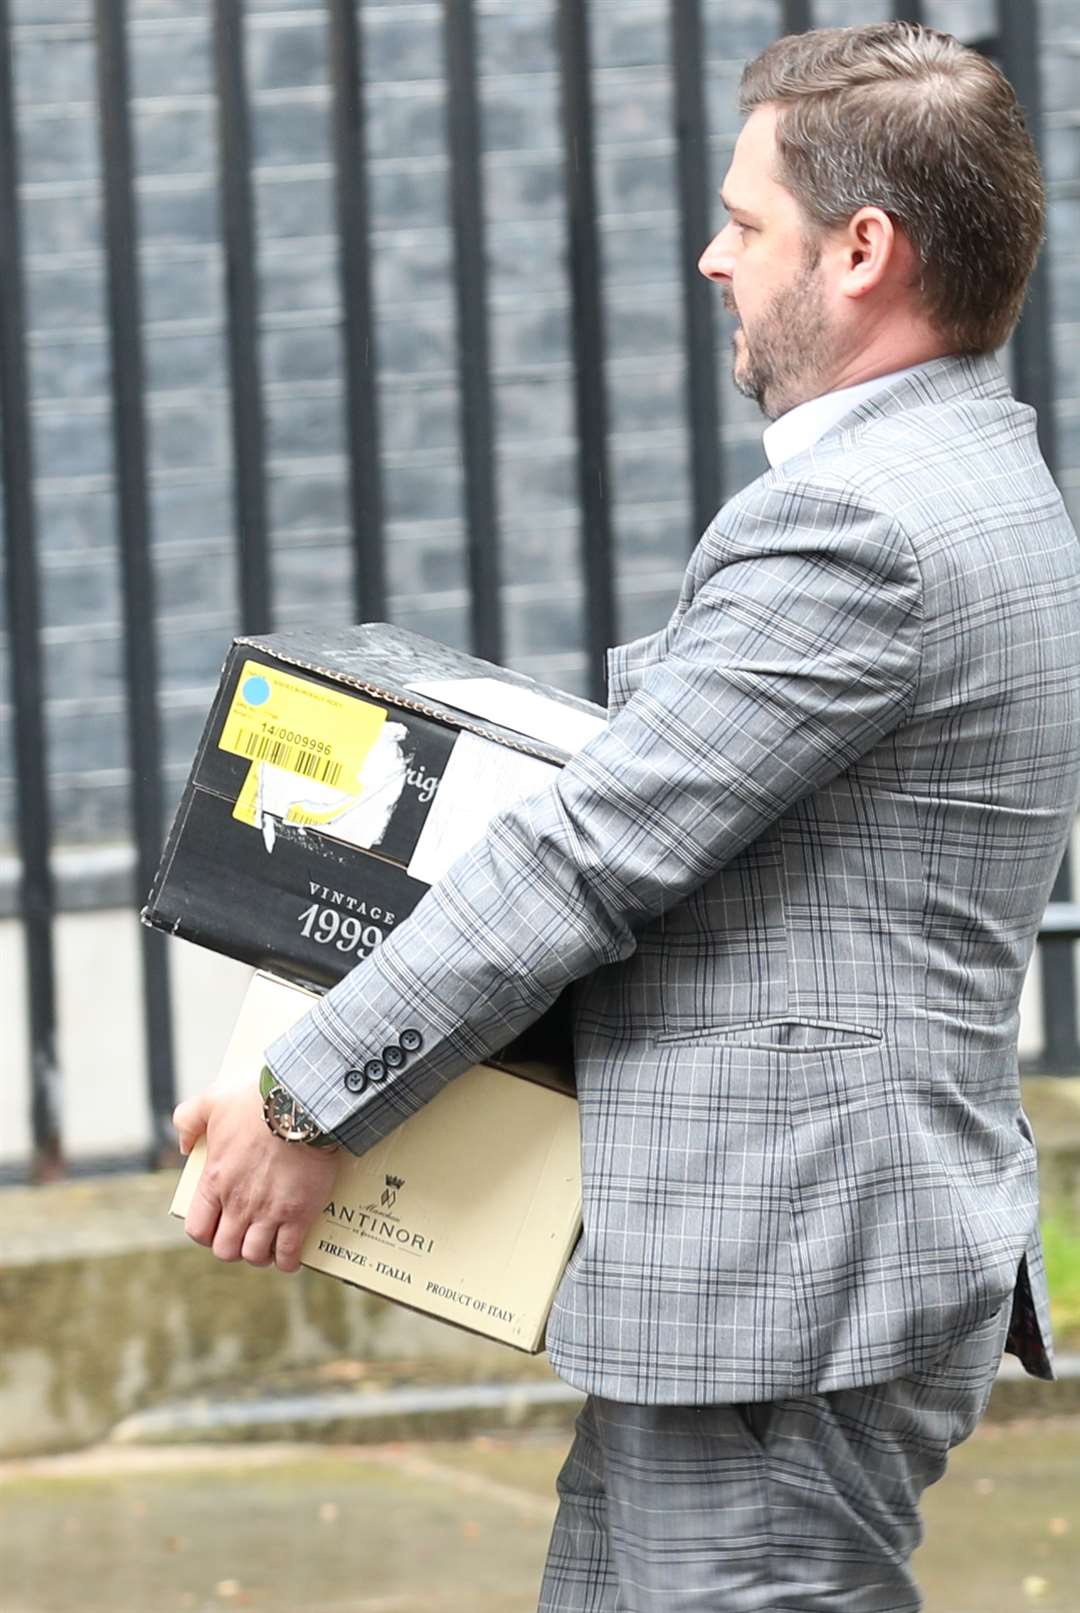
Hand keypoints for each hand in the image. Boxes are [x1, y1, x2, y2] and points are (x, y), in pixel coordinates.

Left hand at [172, 1083, 338, 1272]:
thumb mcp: (212, 1101)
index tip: (218, 1227)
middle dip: (234, 1247)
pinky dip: (288, 1260)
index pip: (198, 1229)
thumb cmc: (257, 1101)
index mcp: (215, 1180)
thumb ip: (188, 1120)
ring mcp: (269, 1211)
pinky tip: (290, 1255)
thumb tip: (183, 1145)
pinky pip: (288, 1253)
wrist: (302, 1104)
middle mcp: (238, 1203)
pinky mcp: (299, 1214)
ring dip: (260, 1254)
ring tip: (268, 1245)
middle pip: (226, 1250)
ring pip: (255, 1255)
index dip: (206, 1235)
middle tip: (245, 1236)